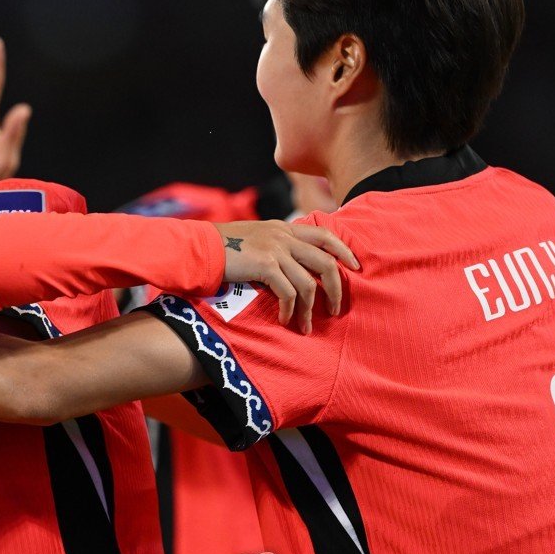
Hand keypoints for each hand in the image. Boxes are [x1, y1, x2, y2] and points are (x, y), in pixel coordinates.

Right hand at [214, 221, 358, 332]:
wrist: (199, 248)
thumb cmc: (221, 247)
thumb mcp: (254, 237)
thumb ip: (275, 244)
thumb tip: (291, 265)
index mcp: (283, 228)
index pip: (324, 234)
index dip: (344, 250)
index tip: (355, 267)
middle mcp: (283, 236)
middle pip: (325, 261)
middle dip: (336, 288)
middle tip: (336, 309)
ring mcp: (275, 250)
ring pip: (309, 282)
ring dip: (310, 309)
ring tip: (306, 325)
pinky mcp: (265, 265)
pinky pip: (289, 293)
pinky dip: (290, 310)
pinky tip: (285, 320)